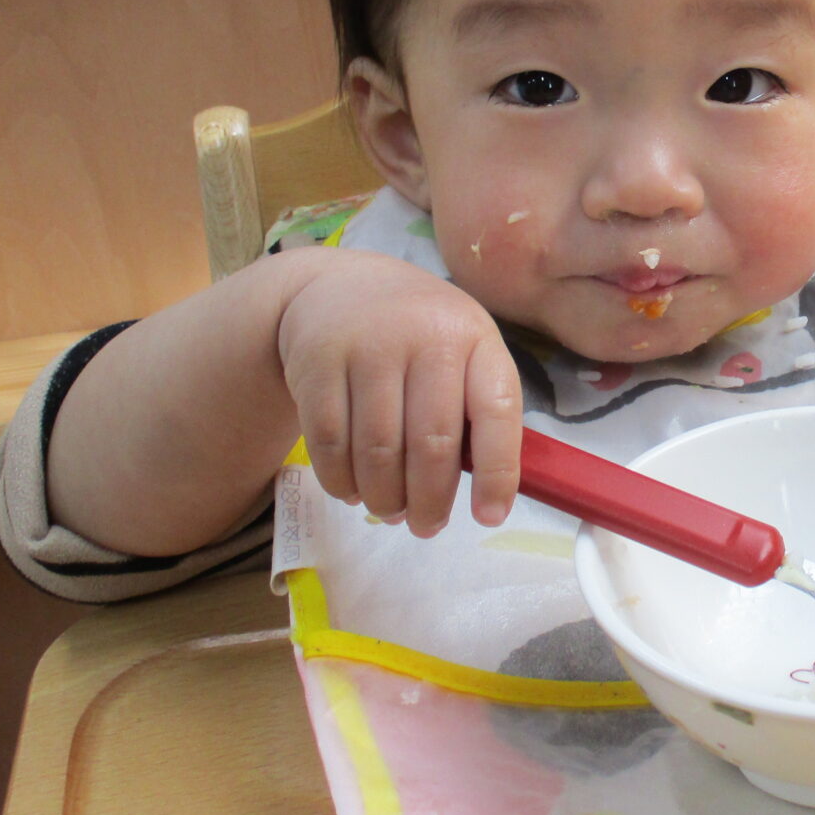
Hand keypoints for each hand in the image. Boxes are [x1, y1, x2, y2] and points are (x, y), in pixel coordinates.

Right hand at [276, 250, 521, 536]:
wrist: (340, 287)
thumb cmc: (418, 336)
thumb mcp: (461, 352)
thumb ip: (475, 412)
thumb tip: (485, 496)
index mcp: (474, 337)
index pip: (497, 411)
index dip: (498, 473)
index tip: (489, 517)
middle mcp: (424, 334)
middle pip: (431, 443)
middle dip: (429, 501)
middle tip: (425, 527)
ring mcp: (368, 345)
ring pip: (377, 450)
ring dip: (384, 498)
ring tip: (388, 510)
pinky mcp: (317, 361)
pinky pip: (330, 443)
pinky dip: (342, 481)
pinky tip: (352, 491)